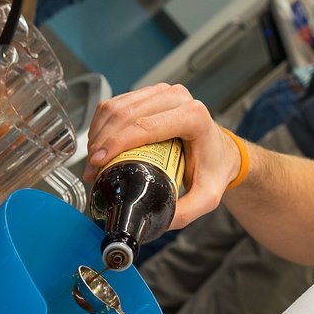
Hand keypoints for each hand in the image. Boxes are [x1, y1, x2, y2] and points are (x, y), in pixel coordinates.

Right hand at [84, 84, 243, 228]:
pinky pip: (118, 103)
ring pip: (117, 106)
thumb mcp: (207, 196)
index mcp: (193, 117)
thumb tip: (156, 221)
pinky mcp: (151, 93)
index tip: (99, 162)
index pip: (145, 126)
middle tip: (93, 168)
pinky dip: (103, 124)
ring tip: (94, 161)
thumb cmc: (214, 169)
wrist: (221, 151)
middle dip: (102, 142)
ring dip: (98, 133)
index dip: (117, 143)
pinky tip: (99, 145)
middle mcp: (178, 98)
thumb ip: (185, 212)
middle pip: (127, 115)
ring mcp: (164, 92)